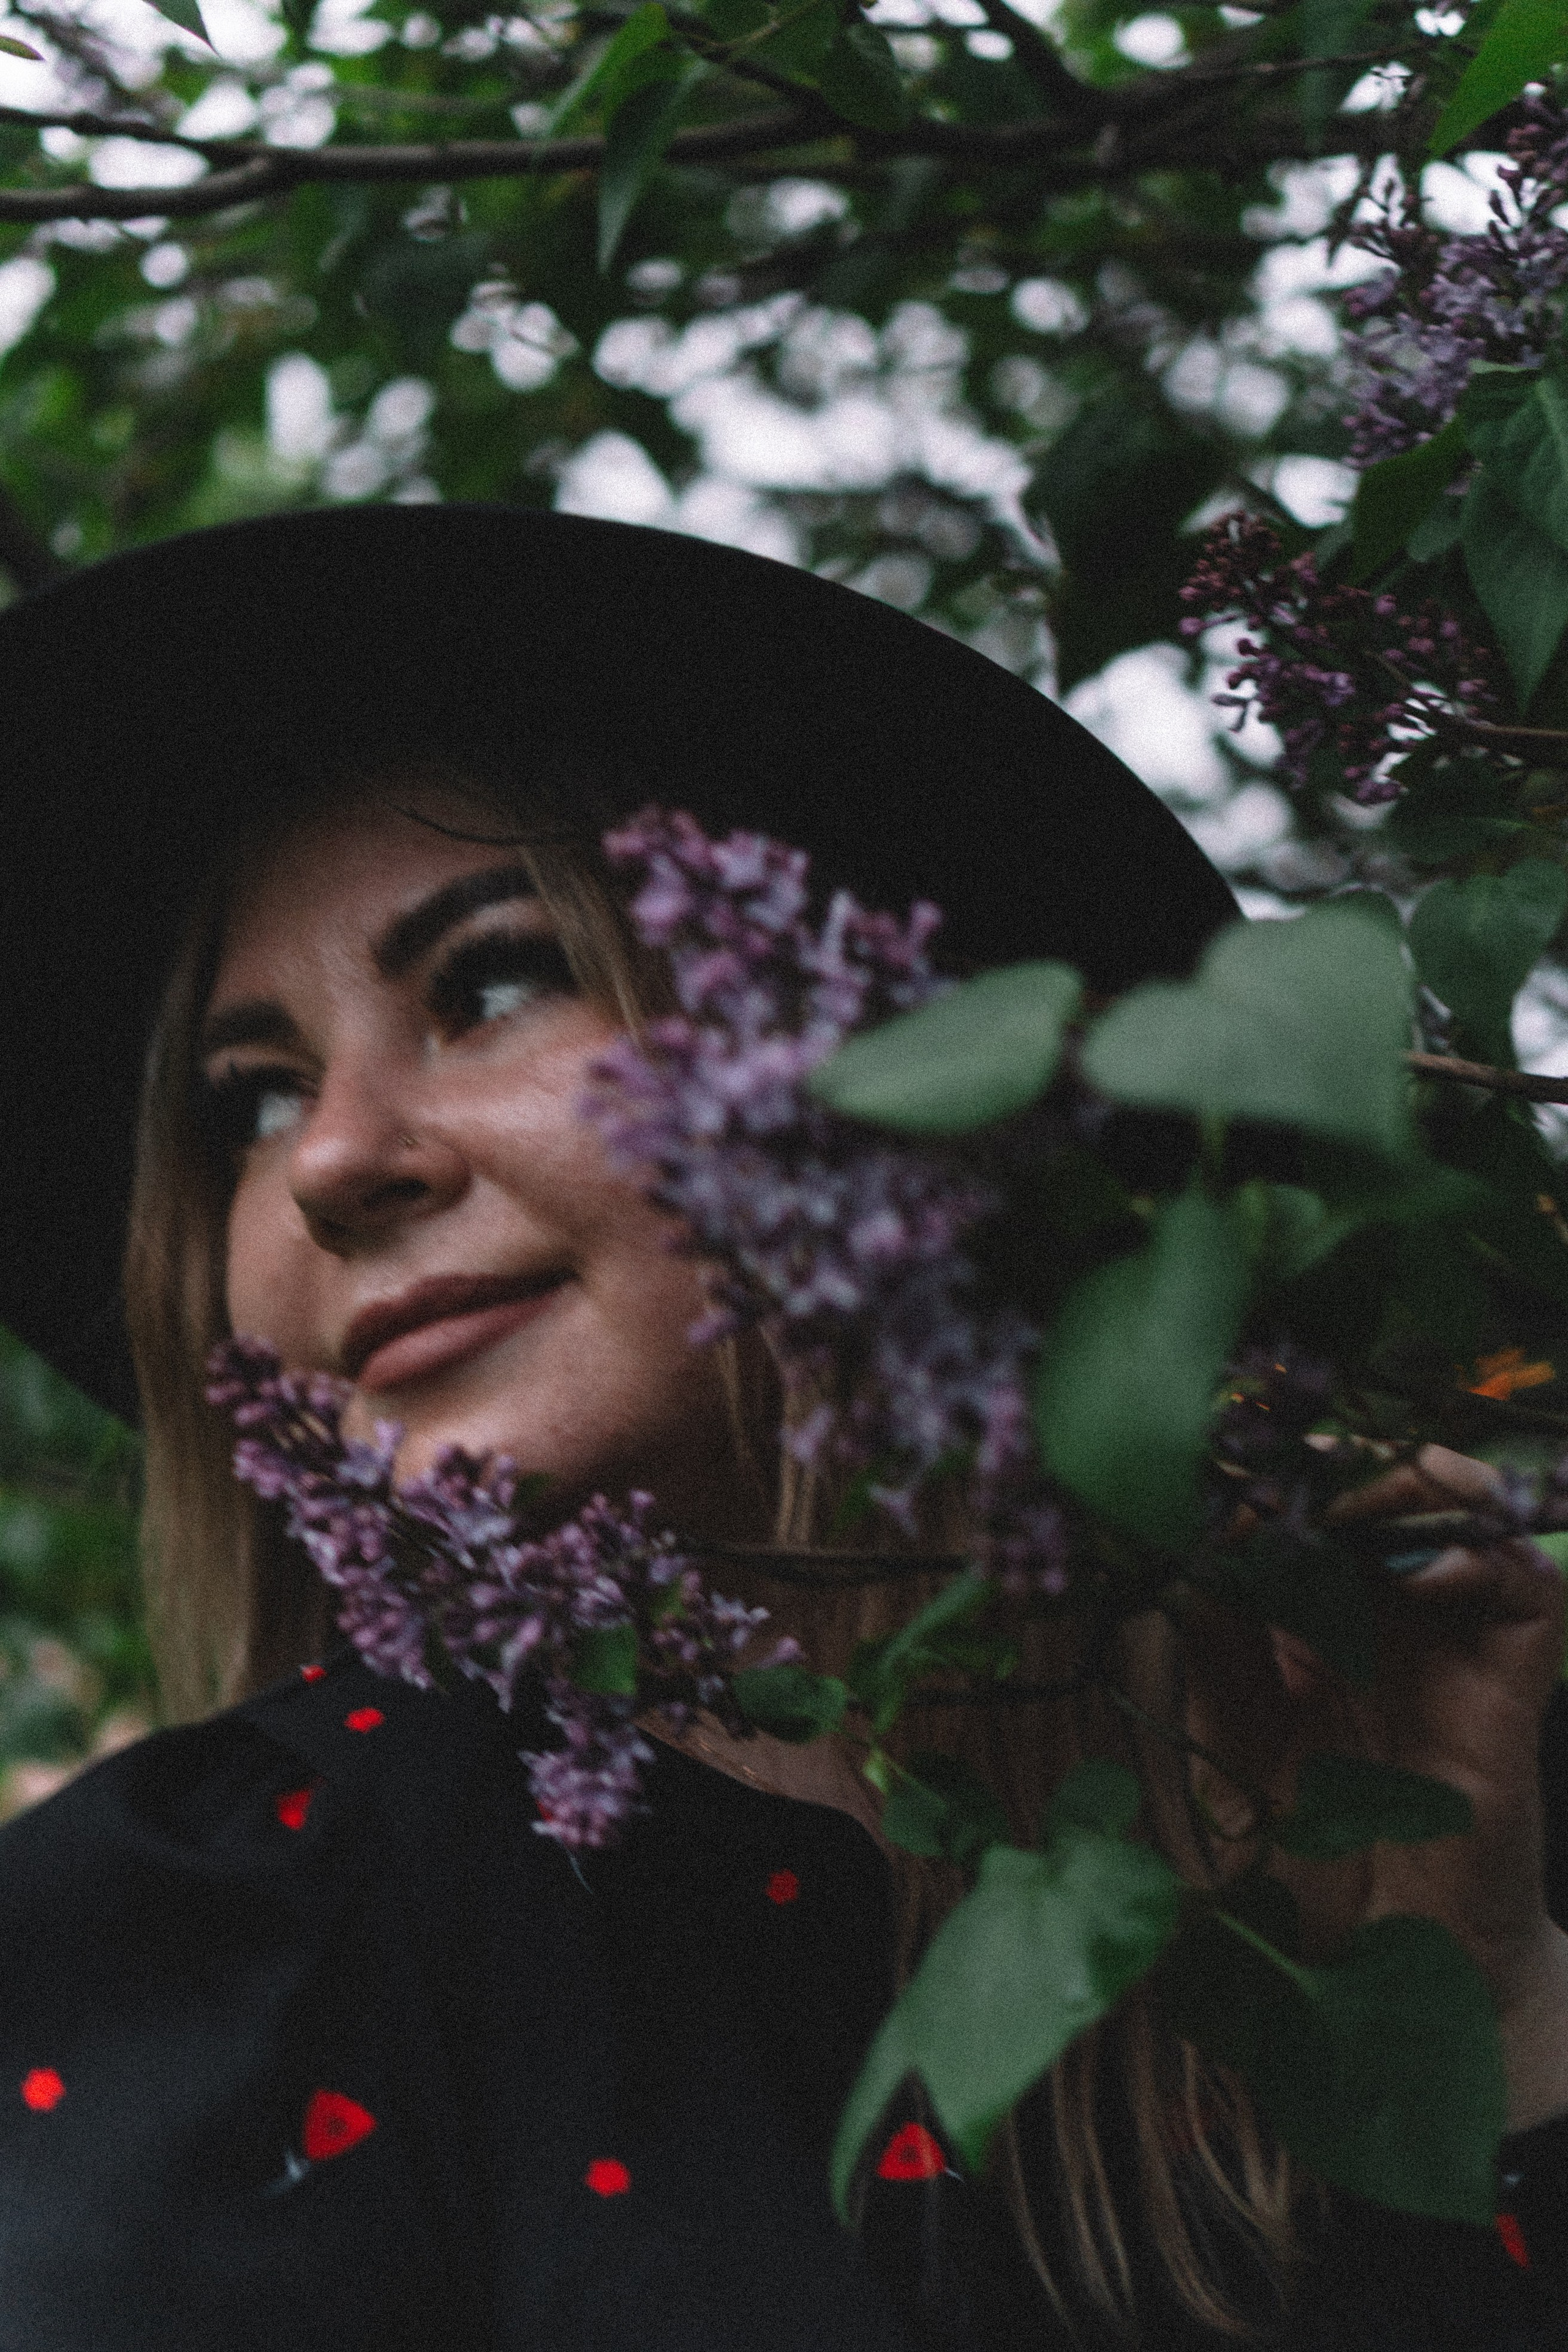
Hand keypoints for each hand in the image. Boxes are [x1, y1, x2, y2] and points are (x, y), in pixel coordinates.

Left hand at [1182, 1445, 1567, 2128]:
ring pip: (1463, 1512)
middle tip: (1280, 1460)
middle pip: (1380, 1490)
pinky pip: (1526, 1590)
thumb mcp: (1229, 1738)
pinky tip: (1420, 1572)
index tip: (1214, 1469)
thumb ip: (1210, 1647)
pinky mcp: (1511, 1688)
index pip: (1303, 1507)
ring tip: (1354, 1491)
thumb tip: (1178, 1552)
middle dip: (1332, 1461)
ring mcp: (1454, 1645)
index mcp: (1314, 1617)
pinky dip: (1482, 1560)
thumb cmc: (1302, 1860)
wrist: (1381, 1973)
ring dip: (1410, 1482)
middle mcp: (1388, 1616)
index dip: (1266, 1475)